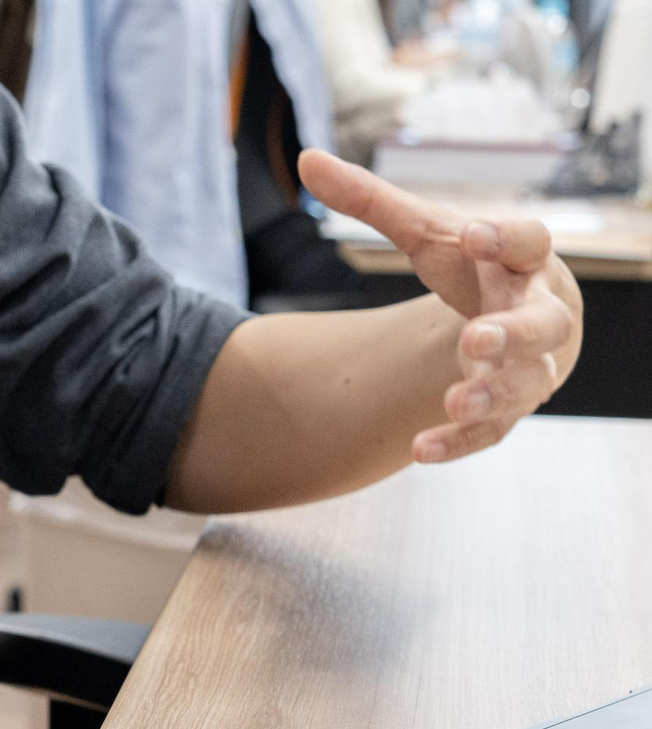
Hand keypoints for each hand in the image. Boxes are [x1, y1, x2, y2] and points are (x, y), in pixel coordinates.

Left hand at [299, 149, 582, 462]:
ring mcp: (529, 365)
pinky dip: (459, 442)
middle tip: (474, 336)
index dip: (506, 237)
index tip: (471, 232)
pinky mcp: (508, 408)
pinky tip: (419, 449)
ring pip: (525, 383)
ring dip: (491, 394)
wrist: (509, 323)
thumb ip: (371, 201)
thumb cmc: (472, 267)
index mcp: (524, 260)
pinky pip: (492, 431)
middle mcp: (539, 313)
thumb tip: (306, 159)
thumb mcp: (425, 232)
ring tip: (454, 401)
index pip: (529, 242)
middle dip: (514, 332)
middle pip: (543, 324)